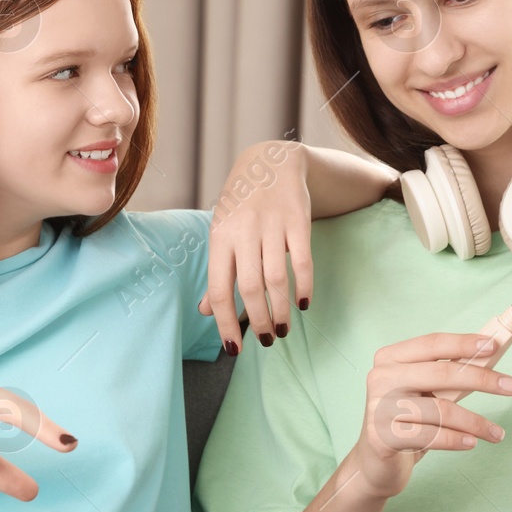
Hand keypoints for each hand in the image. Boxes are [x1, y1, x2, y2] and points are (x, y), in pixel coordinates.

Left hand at [197, 139, 313, 351]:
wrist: (270, 163)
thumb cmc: (241, 207)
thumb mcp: (222, 234)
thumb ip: (218, 273)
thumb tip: (207, 312)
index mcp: (219, 239)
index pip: (218, 290)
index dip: (224, 323)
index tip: (234, 349)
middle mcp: (242, 232)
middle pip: (249, 288)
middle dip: (258, 321)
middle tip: (266, 340)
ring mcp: (270, 225)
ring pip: (276, 279)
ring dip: (281, 310)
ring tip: (283, 328)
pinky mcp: (297, 220)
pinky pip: (302, 261)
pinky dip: (304, 287)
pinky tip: (303, 304)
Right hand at [350, 333, 511, 500]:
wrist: (375, 462)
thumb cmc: (406, 421)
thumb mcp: (424, 391)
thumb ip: (449, 374)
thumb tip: (489, 358)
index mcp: (390, 358)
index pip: (432, 344)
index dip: (464, 343)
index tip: (494, 345)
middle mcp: (381, 378)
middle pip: (441, 373)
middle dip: (482, 378)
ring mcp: (379, 407)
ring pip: (441, 410)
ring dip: (476, 422)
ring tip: (496, 433)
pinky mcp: (382, 437)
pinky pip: (431, 436)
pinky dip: (457, 440)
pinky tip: (471, 443)